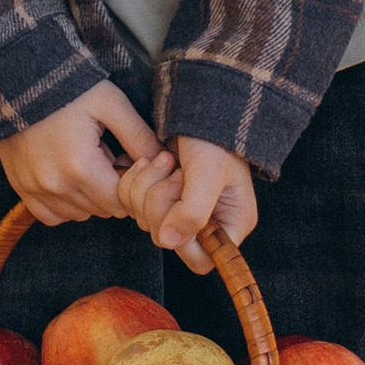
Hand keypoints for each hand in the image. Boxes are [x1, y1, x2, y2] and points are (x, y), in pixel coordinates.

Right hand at [0, 82, 174, 229]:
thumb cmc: (71, 88)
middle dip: (114, 189)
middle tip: (111, 157)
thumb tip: (166, 162)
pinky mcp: (20, 187)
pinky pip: (51, 215)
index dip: (133, 184)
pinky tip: (71, 179)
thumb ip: (140, 137)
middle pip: (103, 210)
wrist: (19, 79)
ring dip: (91, 197)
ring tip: (89, 162)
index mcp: (81, 168)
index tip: (129, 159)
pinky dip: (65, 204)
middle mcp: (55, 186)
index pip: (122, 203)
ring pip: (79, 215)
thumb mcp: (112, 104)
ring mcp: (34, 189)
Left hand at [124, 136, 257, 275]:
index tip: (180, 205)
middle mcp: (207, 223)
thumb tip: (168, 241)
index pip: (201, 260)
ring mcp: (181, 211)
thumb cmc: (214, 138)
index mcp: (231, 223)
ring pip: (146, 221)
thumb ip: (193, 212)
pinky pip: (133, 205)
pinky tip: (149, 161)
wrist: (200, 105)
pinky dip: (135, 182)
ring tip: (164, 160)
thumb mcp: (208, 173)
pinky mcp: (160, 197)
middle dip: (160, 204)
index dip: (182, 238)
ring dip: (146, 189)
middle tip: (174, 173)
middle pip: (167, 240)